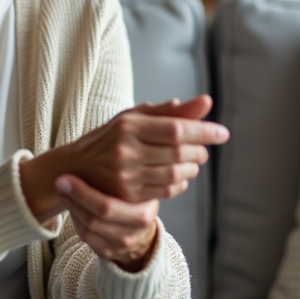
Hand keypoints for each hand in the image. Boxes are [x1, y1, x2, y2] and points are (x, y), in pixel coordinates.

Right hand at [21, 95, 227, 221]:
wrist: (77, 168)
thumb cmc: (111, 138)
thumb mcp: (135, 118)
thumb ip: (170, 111)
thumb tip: (206, 102)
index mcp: (128, 126)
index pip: (175, 128)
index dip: (203, 131)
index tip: (222, 133)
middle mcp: (125, 151)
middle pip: (178, 153)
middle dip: (199, 151)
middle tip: (204, 149)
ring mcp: (125, 176)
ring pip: (175, 174)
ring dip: (192, 169)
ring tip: (193, 162)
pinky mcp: (127, 196)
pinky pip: (166, 191)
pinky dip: (180, 183)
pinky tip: (180, 176)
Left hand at [55, 174, 158, 271]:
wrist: (142, 231)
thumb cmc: (136, 201)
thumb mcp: (138, 188)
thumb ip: (122, 176)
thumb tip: (94, 156)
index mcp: (143, 214)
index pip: (107, 206)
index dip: (82, 192)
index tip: (66, 177)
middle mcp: (133, 233)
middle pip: (95, 218)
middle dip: (74, 198)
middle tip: (60, 182)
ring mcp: (121, 245)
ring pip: (87, 228)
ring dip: (72, 208)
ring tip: (63, 191)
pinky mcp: (108, 253)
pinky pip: (85, 237)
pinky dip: (76, 220)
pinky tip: (72, 206)